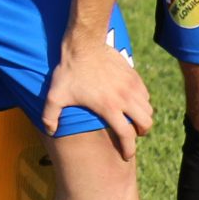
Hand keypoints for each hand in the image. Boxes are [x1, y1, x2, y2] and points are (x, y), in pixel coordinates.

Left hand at [42, 33, 153, 160]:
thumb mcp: (55, 95)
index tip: (126, 155)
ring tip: (133, 120)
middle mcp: (125, 98)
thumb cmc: (69, 71)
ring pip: (148, 109)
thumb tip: (50, 131)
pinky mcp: (134, 75)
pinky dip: (143, 102)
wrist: (84, 44)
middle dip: (141, 133)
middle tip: (133, 134)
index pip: (127, 135)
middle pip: (146, 123)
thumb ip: (50, 116)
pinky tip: (132, 102)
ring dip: (143, 117)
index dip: (128, 149)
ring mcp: (131, 86)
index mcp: (109, 108)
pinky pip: (146, 94)